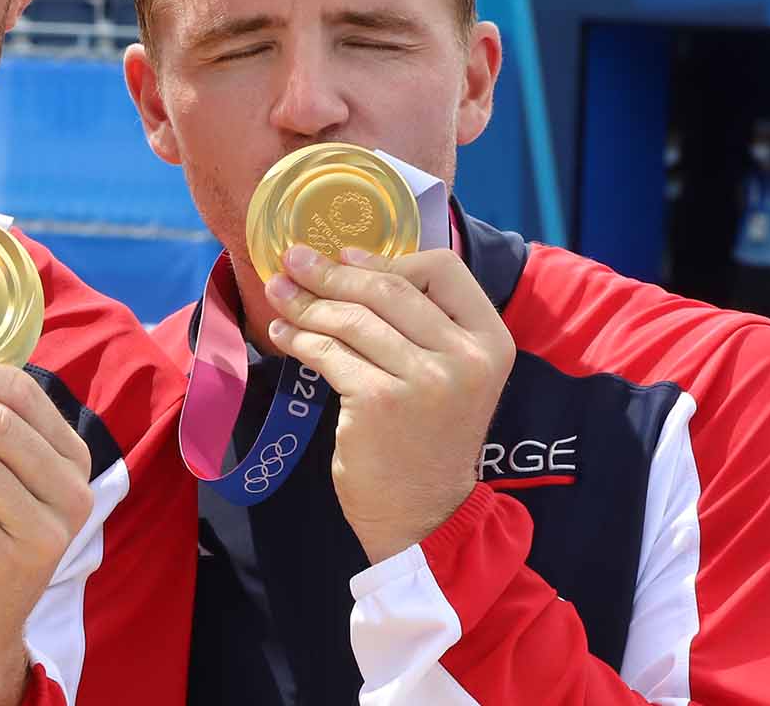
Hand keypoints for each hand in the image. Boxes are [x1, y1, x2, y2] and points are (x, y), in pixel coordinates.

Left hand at [263, 245, 514, 564]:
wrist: (422, 513)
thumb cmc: (428, 436)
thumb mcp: (452, 374)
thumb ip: (424, 324)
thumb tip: (351, 263)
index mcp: (490, 340)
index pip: (443, 269)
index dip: (388, 258)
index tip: (344, 256)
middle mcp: (465, 358)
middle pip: (388, 290)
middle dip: (332, 273)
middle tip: (293, 260)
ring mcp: (425, 381)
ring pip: (353, 320)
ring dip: (307, 303)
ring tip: (279, 294)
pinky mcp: (380, 402)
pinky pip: (330, 354)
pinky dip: (300, 339)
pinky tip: (283, 333)